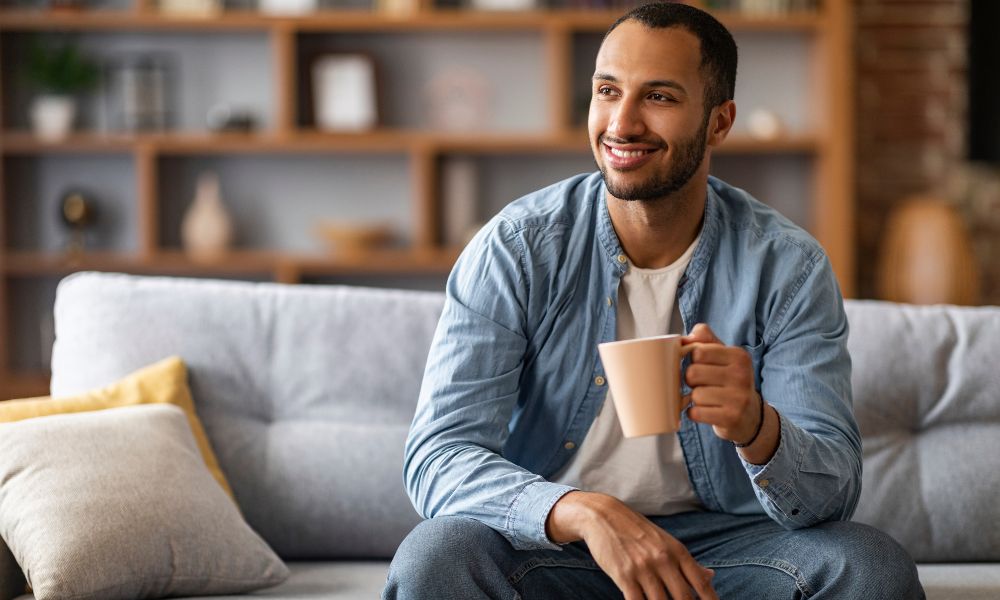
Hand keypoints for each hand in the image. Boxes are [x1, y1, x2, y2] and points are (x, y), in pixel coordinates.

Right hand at [547, 491, 716, 599]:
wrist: (603, 515)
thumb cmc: (636, 530)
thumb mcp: (665, 541)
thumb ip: (687, 561)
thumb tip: (711, 576)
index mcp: (677, 551)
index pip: (701, 584)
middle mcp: (663, 559)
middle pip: (684, 598)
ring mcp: (643, 568)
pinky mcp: (624, 575)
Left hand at [681, 324, 762, 445]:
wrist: (751, 416)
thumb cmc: (729, 381)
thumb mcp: (723, 356)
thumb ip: (704, 339)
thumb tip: (685, 339)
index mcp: (739, 356)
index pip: (698, 352)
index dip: (693, 361)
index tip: (703, 367)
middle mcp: (742, 375)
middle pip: (692, 373)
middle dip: (692, 381)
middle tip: (704, 385)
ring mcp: (739, 398)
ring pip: (695, 395)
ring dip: (696, 399)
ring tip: (709, 399)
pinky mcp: (731, 418)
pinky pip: (696, 413)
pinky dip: (696, 413)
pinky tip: (707, 411)